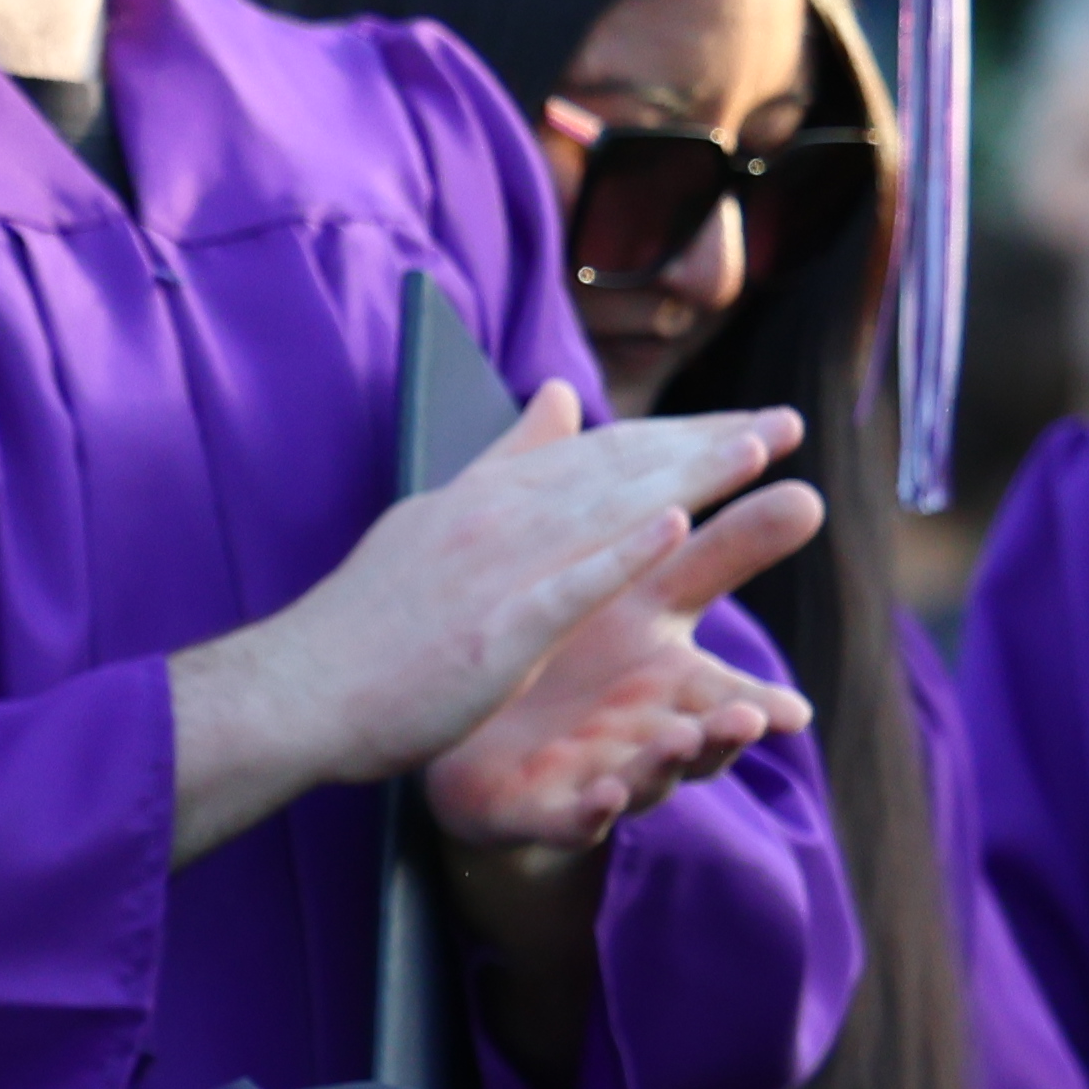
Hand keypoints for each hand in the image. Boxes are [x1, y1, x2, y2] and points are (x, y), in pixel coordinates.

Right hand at [193, 393, 812, 830]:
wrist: (301, 690)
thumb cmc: (368, 622)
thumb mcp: (436, 521)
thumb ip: (505, 463)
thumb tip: (559, 398)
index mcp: (485, 497)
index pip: (597, 453)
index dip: (678, 435)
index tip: (747, 423)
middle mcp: (494, 519)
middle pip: (616, 471)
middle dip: (706, 445)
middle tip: (787, 425)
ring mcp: (491, 573)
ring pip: (602, 513)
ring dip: (685, 479)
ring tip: (755, 450)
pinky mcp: (489, 632)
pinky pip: (563, 586)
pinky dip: (617, 553)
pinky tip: (672, 527)